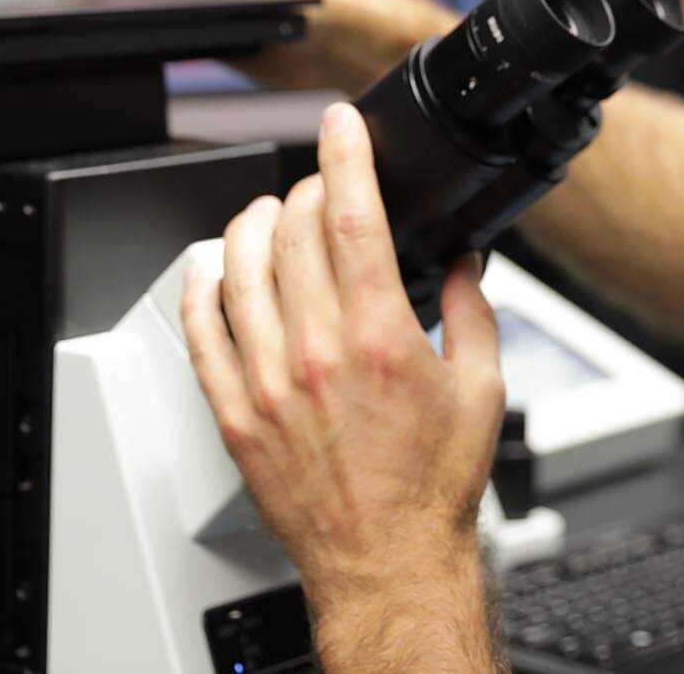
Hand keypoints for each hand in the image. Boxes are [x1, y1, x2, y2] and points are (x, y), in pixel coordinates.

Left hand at [181, 102, 504, 628]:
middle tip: (322, 183)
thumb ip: (476, 313)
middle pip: (295, 232)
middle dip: (308, 188)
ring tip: (270, 214)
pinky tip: (211, 269)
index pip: (352, 217)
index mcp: (381, 338)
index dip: (345, 155)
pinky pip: (201, 332)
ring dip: (253, 225)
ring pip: (239, 269)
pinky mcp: (235, 415)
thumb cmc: (430, 488)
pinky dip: (201, 287)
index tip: (341, 123)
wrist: (385, 560)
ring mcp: (268, 383)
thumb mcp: (482, 389)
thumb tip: (465, 262)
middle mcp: (318, 353)